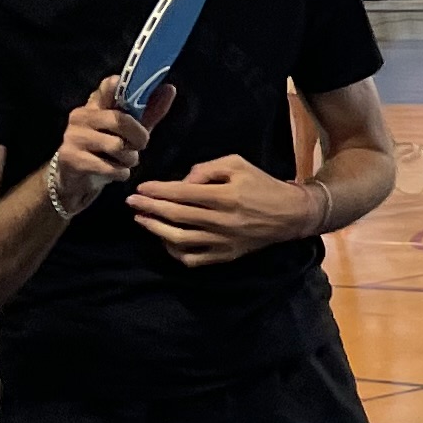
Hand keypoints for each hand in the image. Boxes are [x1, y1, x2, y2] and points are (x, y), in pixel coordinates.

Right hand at [47, 79, 172, 213]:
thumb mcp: (130, 130)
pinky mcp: (71, 157)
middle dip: (139, 137)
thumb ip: (149, 111)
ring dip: (129, 159)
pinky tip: (116, 172)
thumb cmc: (107, 150)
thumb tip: (170, 88)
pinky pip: (108, 167)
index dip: (121, 86)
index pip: (108, 86)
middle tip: (140, 146)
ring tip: (124, 161)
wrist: (77, 179)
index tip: (133, 92)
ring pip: (116, 146)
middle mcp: (81, 116)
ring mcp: (73, 136)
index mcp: (96, 104)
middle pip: (120, 120)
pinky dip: (120, 173)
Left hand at [125, 153, 324, 266]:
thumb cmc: (262, 184)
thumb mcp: (237, 164)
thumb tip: (181, 184)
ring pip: (178, 239)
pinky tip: (165, 240)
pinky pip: (192, 259)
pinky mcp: (225, 256)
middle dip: (149, 208)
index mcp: (225, 196)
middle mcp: (221, 221)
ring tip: (141, 219)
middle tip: (132, 202)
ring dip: (155, 229)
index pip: (181, 193)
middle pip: (175, 216)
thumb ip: (206, 170)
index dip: (157, 191)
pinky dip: (174, 251)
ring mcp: (222, 242)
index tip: (140, 188)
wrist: (290, 215)